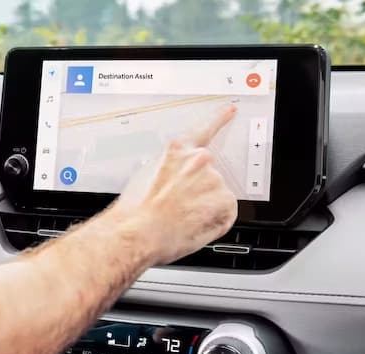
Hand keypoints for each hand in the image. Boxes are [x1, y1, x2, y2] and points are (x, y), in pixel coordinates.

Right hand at [111, 104, 238, 264]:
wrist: (136, 233)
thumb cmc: (134, 211)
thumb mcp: (143, 177)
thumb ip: (166, 169)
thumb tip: (174, 179)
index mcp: (177, 151)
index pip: (203, 130)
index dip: (219, 119)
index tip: (230, 110)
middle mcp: (199, 160)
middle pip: (207, 175)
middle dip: (197, 191)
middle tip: (176, 208)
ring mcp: (214, 180)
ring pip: (216, 196)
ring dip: (203, 208)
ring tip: (179, 219)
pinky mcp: (225, 200)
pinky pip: (224, 214)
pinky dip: (213, 222)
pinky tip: (193, 225)